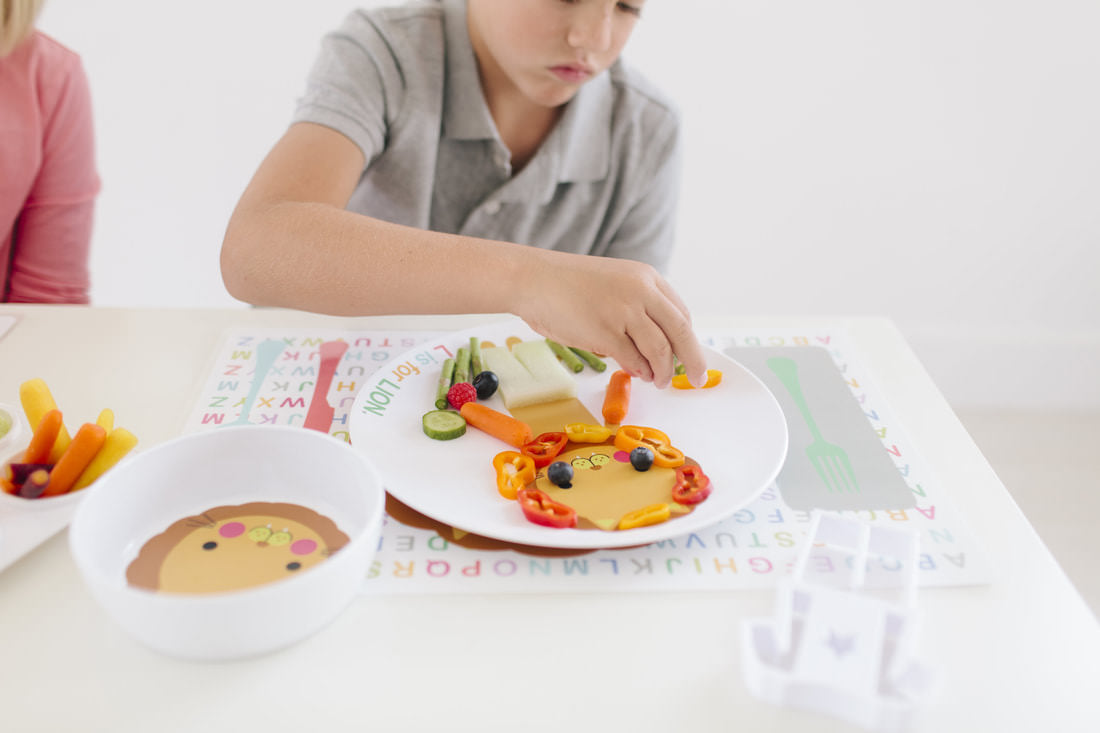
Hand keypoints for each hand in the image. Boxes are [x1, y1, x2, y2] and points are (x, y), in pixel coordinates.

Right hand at [511, 252, 707, 388]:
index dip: (688, 339)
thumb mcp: (613, 284)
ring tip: (659, 381)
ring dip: (664, 370)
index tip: (691, 357)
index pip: (680, 313)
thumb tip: (653, 348)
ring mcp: (624, 311)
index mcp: (646, 277)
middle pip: (680, 331)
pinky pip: (634, 358)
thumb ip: (636, 309)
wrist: (532, 279)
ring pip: (660, 349)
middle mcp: (641, 291)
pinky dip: (640, 370)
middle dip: (693, 359)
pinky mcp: (606, 331)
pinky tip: (638, 374)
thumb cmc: (566, 285)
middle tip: (698, 378)